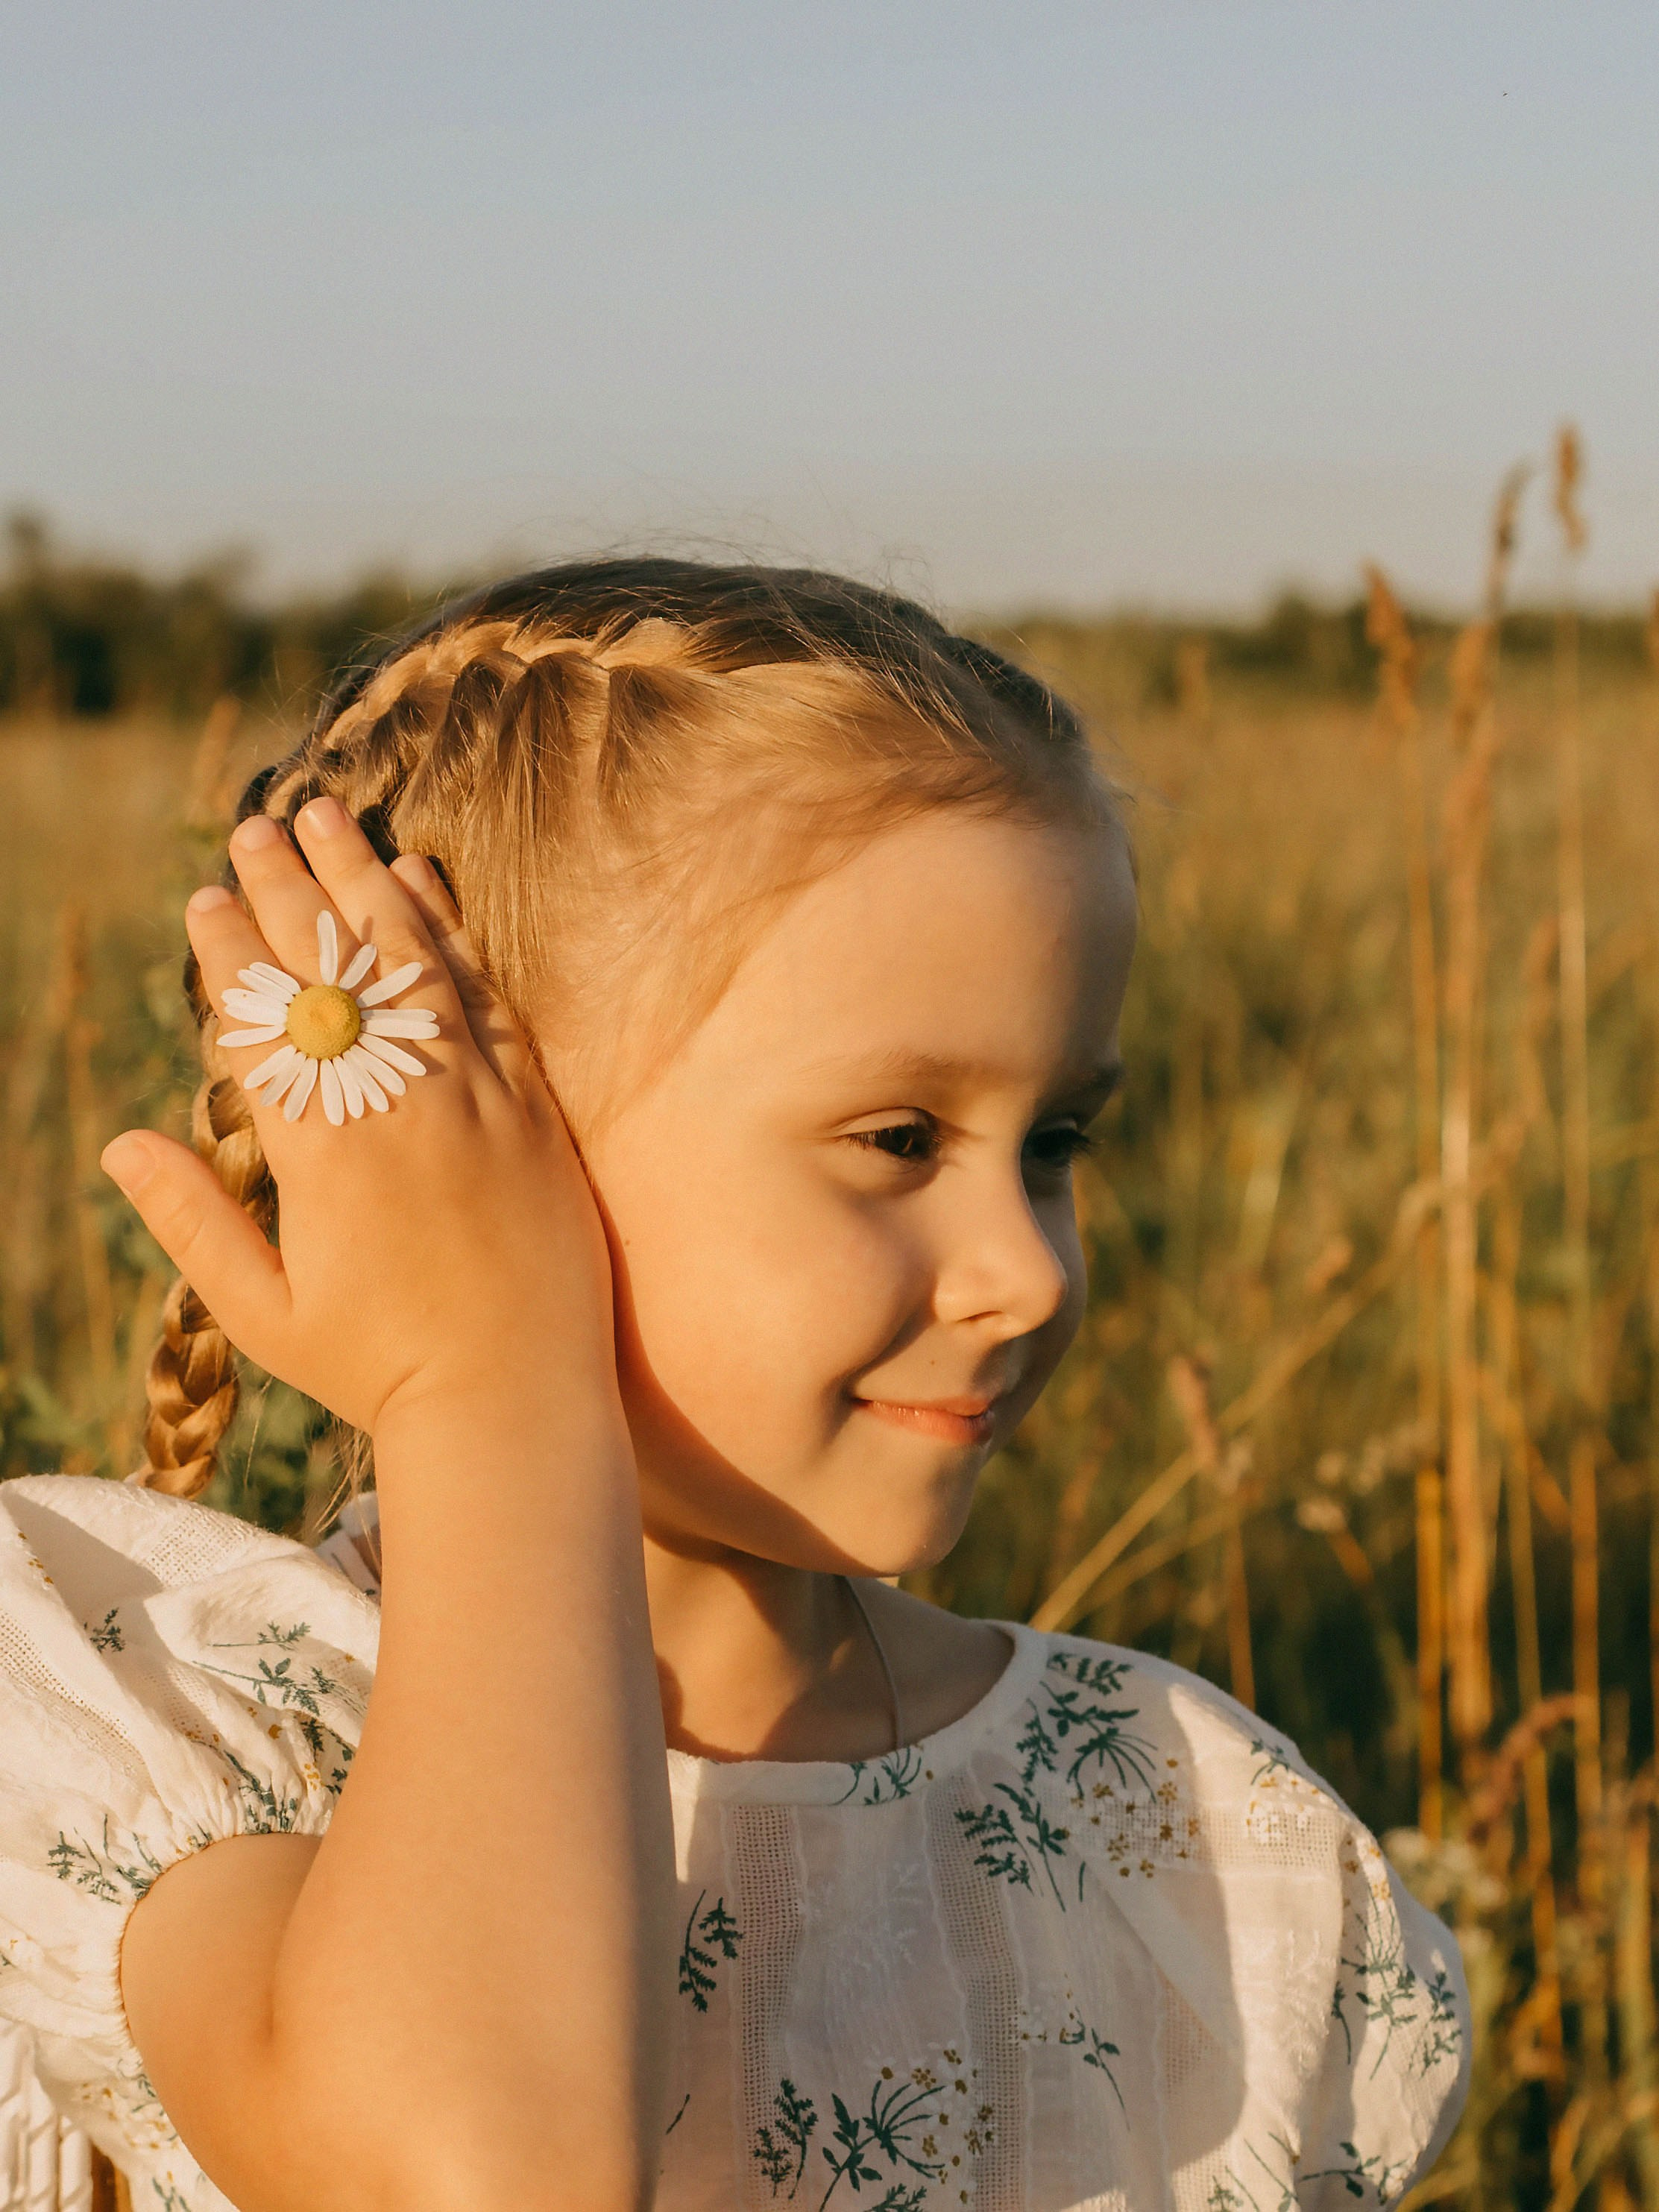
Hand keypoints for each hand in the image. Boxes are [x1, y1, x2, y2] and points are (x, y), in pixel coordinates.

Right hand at [103, 799, 619, 1438]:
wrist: (516, 1401)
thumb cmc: (381, 1369)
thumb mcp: (265, 1315)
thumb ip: (194, 1223)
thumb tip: (122, 1143)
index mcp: (322, 1155)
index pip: (262, 1024)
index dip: (228, 954)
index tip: (204, 898)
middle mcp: (397, 1108)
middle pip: (331, 972)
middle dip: (286, 889)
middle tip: (256, 825)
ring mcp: (472, 1099)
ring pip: (408, 963)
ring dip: (363, 882)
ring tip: (329, 819)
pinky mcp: (531, 1106)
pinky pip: (485, 998)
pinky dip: (449, 934)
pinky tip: (423, 882)